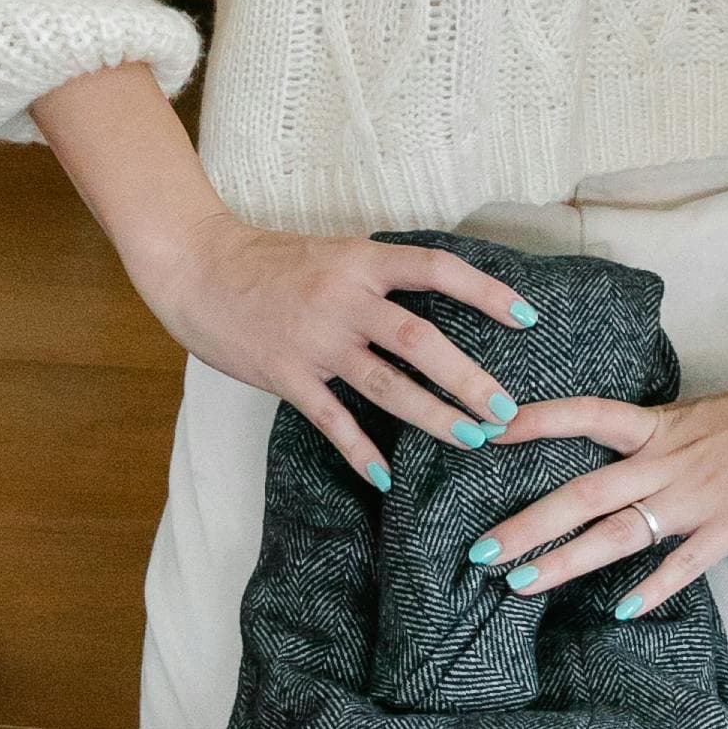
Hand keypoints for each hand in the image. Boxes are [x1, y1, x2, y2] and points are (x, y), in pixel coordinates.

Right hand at [137, 214, 542, 489]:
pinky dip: (360, 450)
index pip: (436, 270)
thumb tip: (437, 302)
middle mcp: (344, 299)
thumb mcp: (333, 254)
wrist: (199, 268)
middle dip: (469, 379)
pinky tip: (386, 475)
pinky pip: (331, 418)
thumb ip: (378, 278)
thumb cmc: (269, 262)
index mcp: (361, 261)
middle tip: (506, 412)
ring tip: (471, 440)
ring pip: (385, 383)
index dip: (486, 293)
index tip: (528, 318)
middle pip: (421, 339)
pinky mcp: (286, 373)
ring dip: (432, 415)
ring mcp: (315, 339)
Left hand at [480, 317, 727, 617]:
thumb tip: (642, 458)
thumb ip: (673, 439)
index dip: (533, 424)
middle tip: (479, 550)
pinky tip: (620, 611)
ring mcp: (700, 495)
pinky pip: (683, 563)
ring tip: (520, 584)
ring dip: (565, 561)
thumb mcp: (714, 412)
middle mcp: (670, 458)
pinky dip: (651, 588)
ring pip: (618, 532)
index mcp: (664, 423)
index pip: (584, 416)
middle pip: (583, 491)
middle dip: (527, 523)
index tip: (483, 431)